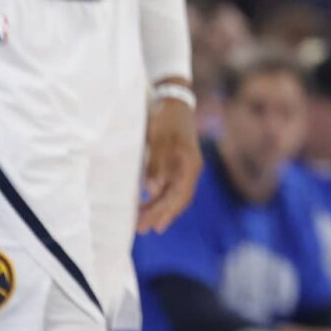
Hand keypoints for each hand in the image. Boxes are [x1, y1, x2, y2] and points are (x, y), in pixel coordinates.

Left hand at [137, 95, 202, 232]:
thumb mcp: (159, 138)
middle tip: (141, 229)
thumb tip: (153, 188)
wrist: (173, 100)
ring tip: (141, 221)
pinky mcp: (177, 163)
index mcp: (190, 164)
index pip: (180, 195)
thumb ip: (156, 163)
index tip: (153, 226)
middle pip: (177, 198)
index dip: (166, 212)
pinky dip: (158, 196)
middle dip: (160, 214)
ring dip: (158, 207)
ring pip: (173, 194)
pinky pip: (169, 186)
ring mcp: (184, 166)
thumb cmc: (166, 118)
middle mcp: (190, 168)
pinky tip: (146, 202)